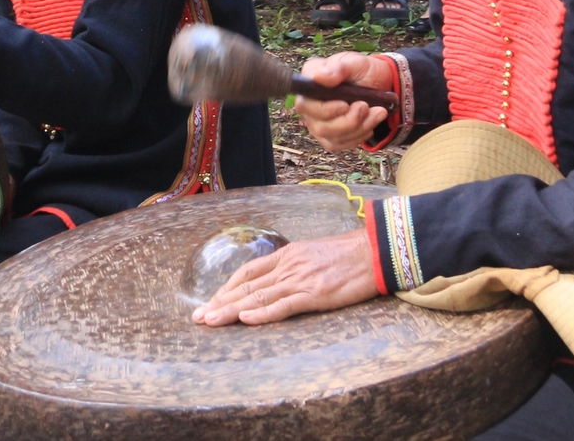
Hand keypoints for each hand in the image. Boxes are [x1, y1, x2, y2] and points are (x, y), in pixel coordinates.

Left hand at [191, 229, 378, 325]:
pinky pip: (284, 306)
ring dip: (231, 310)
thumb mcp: (313, 254)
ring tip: (210, 321)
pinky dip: (262, 313)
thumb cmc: (347, 255)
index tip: (211, 301)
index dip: (226, 287)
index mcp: (286, 255)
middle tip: (198, 317)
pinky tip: (246, 319)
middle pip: (246, 286)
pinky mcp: (315, 294)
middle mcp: (288, 266)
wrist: (374, 251)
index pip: (247, 272)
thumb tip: (278, 278)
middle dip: (219, 302)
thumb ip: (294, 266)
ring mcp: (300, 280)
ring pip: (257, 297)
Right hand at [293, 52, 394, 150]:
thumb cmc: (364, 71)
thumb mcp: (355, 63)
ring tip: (377, 112)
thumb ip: (338, 68)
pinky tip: (370, 122)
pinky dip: (360, 135)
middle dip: (348, 121)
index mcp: (310, 82)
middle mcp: (309, 104)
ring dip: (360, 127)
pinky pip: (341, 144)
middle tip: (366, 106)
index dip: (325, 110)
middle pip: (319, 126)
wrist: (380, 84)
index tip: (345, 105)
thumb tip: (319, 77)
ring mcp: (318, 122)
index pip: (304, 104)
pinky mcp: (330, 136)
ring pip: (333, 137)